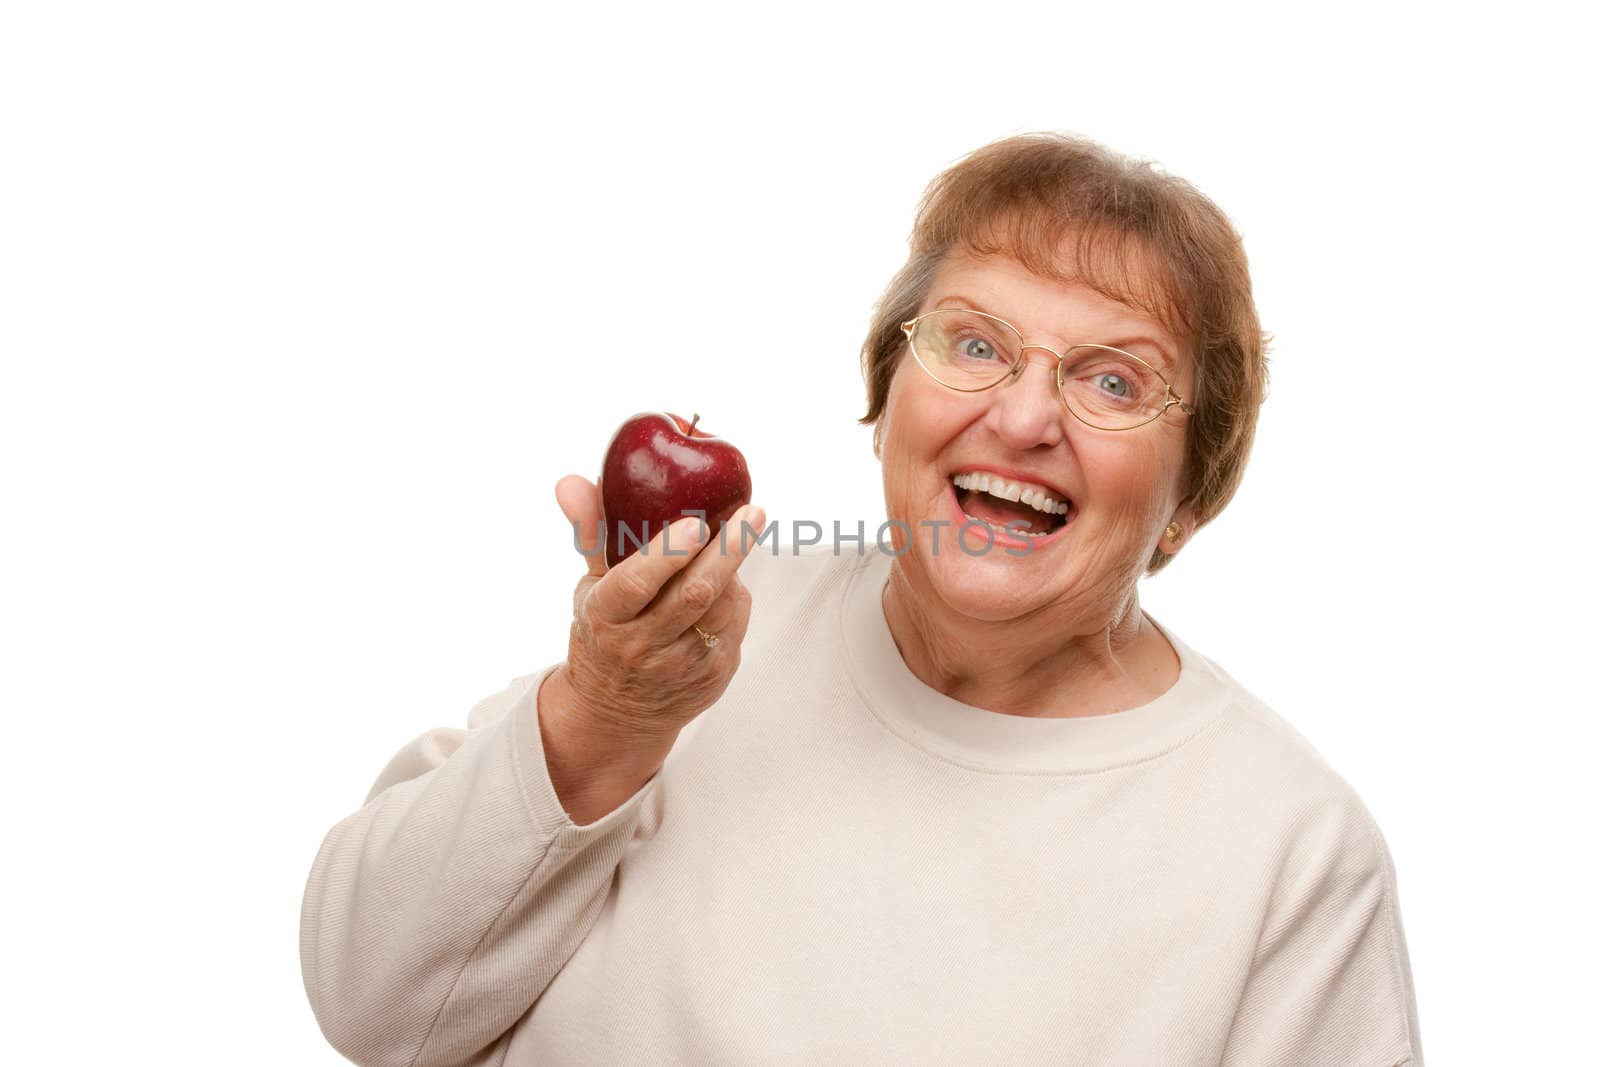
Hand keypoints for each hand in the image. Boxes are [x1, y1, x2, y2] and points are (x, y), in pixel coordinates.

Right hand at [549, 474, 764, 748]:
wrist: (617, 712)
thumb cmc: (605, 630)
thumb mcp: (591, 586)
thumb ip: (590, 531)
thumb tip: (571, 480)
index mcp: (605, 617)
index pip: (636, 583)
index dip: (668, 553)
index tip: (696, 523)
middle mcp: (641, 646)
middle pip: (692, 593)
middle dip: (728, 550)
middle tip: (751, 512)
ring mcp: (681, 665)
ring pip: (721, 608)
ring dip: (734, 570)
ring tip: (739, 535)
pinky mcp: (713, 676)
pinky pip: (735, 624)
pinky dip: (736, 596)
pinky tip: (729, 581)